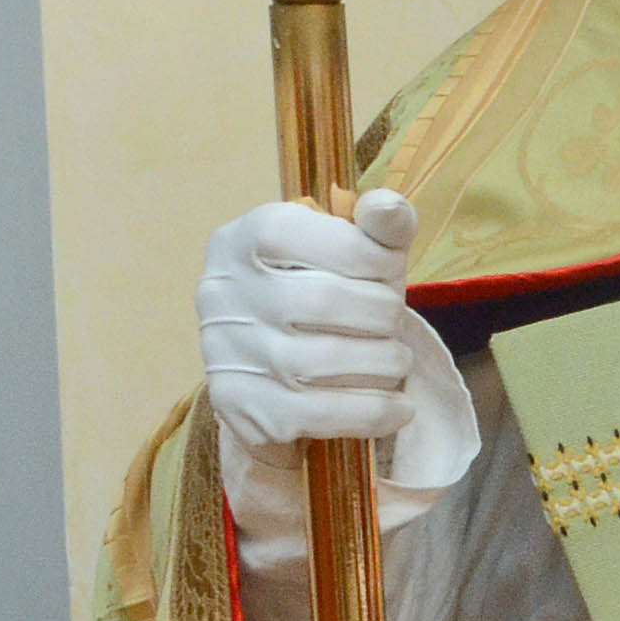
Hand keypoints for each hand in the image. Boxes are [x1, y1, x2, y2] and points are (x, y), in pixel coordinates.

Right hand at [198, 190, 473, 472]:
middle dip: (381, 314)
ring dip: (383, 363)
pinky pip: (321, 413)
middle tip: (395, 323)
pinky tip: (397, 406)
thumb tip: (388, 207)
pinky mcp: (241, 407)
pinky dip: (375, 411)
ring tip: (396, 360)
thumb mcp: (353, 254)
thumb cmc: (322, 296)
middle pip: (322, 300)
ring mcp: (226, 352)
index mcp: (243, 239)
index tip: (391, 270)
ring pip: (324, 360)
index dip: (368, 255)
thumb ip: (378, 229)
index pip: (307, 235)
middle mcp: (222, 292)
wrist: (275, 373)